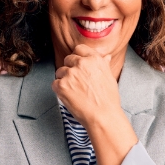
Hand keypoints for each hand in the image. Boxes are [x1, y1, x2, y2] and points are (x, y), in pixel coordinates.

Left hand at [52, 44, 137, 164]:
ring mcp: (70, 74)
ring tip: (75, 91)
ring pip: (60, 71)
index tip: (78, 65)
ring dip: (64, 79)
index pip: (79, 49)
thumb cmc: (108, 99)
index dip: (78, 57)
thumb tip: (105, 57)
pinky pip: (55, 83)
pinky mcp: (61, 85)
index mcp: (94, 59)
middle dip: (70, 68)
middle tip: (77, 82)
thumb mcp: (109, 77)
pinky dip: (59, 90)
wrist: (103, 116)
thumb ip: (103, 65)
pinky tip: (70, 97)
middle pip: (68, 59)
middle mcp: (81, 63)